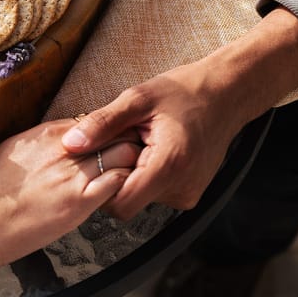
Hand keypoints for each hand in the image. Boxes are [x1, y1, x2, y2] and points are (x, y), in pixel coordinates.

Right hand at [0, 118, 139, 296]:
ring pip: (122, 154)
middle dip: (125, 142)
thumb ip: (39, 145)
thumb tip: (58, 143)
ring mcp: (70, 174)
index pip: (91, 122)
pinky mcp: (78, 202)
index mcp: (43, 134)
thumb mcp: (10, 154)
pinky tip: (120, 194)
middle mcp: (61, 148)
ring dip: (130, 162)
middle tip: (131, 156)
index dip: (106, 132)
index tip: (112, 143)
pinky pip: (117, 183)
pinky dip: (124, 185)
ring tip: (133, 174)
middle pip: (113, 133)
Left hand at [60, 61, 246, 221]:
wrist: (227, 94)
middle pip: (129, 201)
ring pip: (141, 197)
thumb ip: (102, 123)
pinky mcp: (190, 193)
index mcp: (169, 166)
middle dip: (116, 175)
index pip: (120, 204)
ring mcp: (188, 194)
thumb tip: (70, 143)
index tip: (99, 159)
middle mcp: (182, 188)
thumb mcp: (138, 99)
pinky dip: (147, 174)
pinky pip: (156, 192)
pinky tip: (152, 148)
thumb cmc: (185, 91)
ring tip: (141, 141)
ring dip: (132, 173)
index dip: (101, 186)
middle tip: (122, 141)